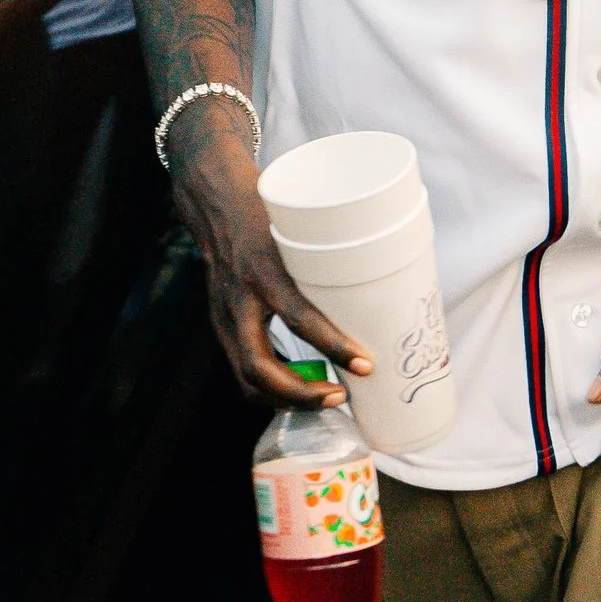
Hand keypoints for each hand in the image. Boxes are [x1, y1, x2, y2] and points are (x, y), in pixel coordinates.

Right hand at [164, 102, 371, 410]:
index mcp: (262, 269)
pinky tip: (300, 389)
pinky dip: (272, 388)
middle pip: (259, 367)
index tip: (366, 364)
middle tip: (341, 396)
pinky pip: (242, 368)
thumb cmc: (267, 212)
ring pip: (247, 377)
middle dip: (301, 394)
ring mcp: (223, 316)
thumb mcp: (300, 228)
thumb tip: (384, 282)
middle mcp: (238, 298)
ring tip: (325, 399)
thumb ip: (330, 256)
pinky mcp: (220, 325)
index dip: (334, 346)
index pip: (298, 316)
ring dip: (286, 399)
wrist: (215, 202)